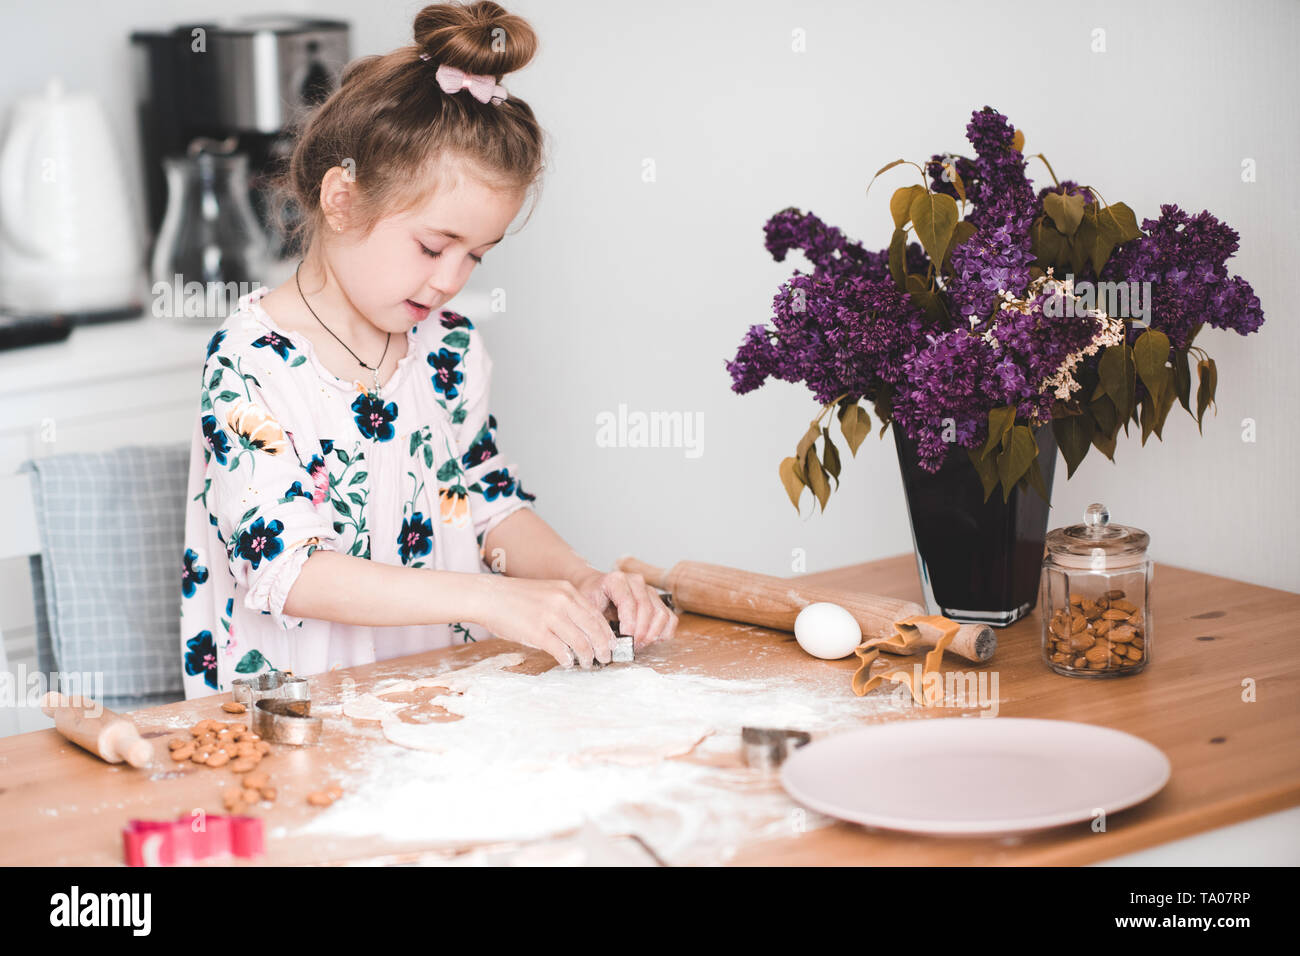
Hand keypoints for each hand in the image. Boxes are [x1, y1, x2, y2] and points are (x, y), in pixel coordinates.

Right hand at [472, 575, 614, 668]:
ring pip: (581, 642)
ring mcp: (550, 617)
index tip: (612, 644)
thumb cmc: (515, 598)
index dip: (607, 633)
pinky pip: (561, 650)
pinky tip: (568, 663)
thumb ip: (565, 607)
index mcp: (567, 591)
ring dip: (588, 656)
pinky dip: (568, 659)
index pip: (596, 615)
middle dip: (603, 647)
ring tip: (588, 663)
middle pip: (593, 629)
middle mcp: (562, 601)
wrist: (488, 596)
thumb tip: (582, 631)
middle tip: (606, 658)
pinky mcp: (537, 632)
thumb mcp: (547, 593)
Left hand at [570, 567, 677, 650]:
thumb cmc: (592, 598)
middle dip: (640, 633)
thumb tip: (609, 646)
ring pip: (661, 614)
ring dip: (652, 634)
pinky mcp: (658, 600)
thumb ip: (598, 624)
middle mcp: (636, 582)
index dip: (629, 624)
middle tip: (631, 647)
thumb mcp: (588, 608)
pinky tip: (650, 640)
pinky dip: (663, 633)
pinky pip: (670, 618)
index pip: (629, 602)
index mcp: (616, 580)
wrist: (595, 587)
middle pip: (647, 610)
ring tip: (638, 645)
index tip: (624, 640)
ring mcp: (649, 590)